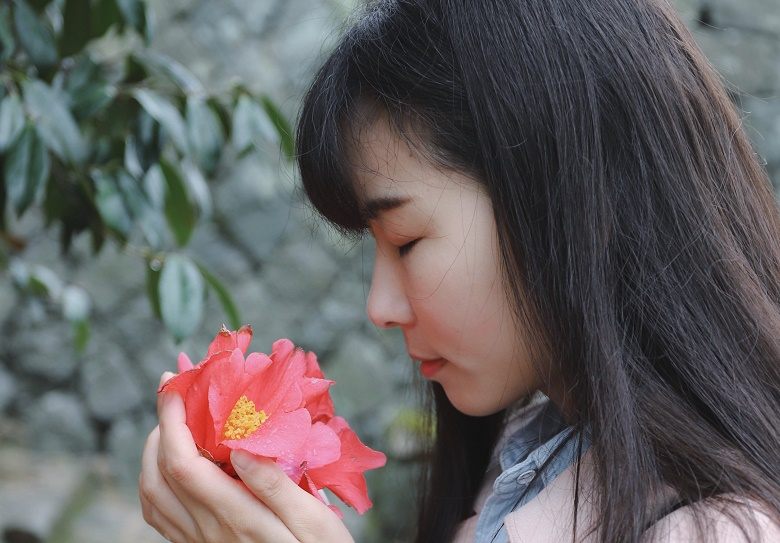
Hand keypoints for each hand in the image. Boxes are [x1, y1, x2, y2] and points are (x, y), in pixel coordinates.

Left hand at [139, 372, 354, 542]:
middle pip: (158, 476)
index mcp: (237, 517)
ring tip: (172, 425)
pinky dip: (155, 482)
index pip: (183, 464)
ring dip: (151, 454)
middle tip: (175, 397)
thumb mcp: (314, 521)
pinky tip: (173, 465)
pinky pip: (159, 516)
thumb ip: (275, 486)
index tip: (175, 387)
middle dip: (159, 428)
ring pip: (152, 496)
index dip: (171, 422)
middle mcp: (208, 532)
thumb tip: (240, 448)